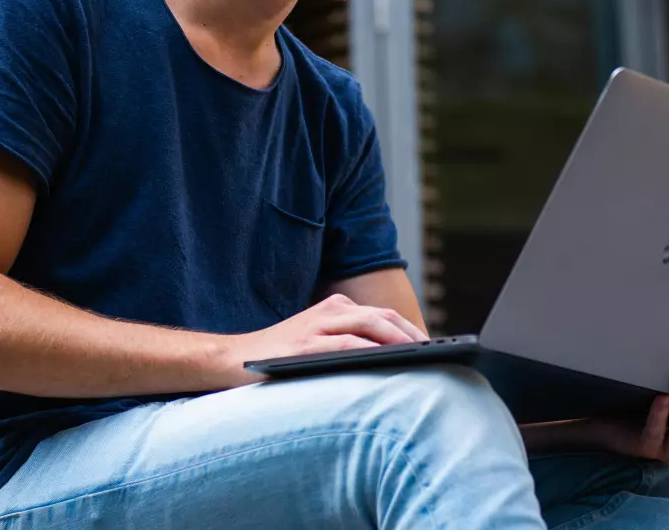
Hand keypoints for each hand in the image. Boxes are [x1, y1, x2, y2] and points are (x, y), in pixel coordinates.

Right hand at [223, 293, 427, 386]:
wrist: (233, 358)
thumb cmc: (280, 356)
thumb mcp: (318, 342)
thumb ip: (348, 342)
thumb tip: (391, 360)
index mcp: (335, 308)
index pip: (383, 316)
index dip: (410, 331)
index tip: (433, 348)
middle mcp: (329, 311)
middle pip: (383, 317)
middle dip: (412, 334)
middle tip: (435, 353)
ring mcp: (317, 326)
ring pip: (369, 325)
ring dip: (398, 339)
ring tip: (420, 355)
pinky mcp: (305, 345)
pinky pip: (345, 343)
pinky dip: (369, 349)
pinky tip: (386, 358)